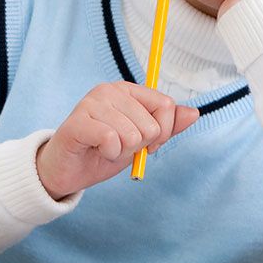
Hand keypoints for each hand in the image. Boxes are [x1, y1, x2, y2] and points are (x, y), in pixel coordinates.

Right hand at [35, 82, 199, 199]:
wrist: (68, 171)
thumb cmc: (104, 152)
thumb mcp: (142, 141)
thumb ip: (167, 128)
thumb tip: (194, 113)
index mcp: (129, 91)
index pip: (166, 105)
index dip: (164, 133)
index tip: (149, 145)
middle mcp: (110, 90)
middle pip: (151, 124)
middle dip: (139, 146)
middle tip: (119, 147)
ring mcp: (92, 103)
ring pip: (132, 134)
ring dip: (122, 151)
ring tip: (105, 148)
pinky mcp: (77, 121)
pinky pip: (111, 139)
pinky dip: (109, 153)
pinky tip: (97, 151)